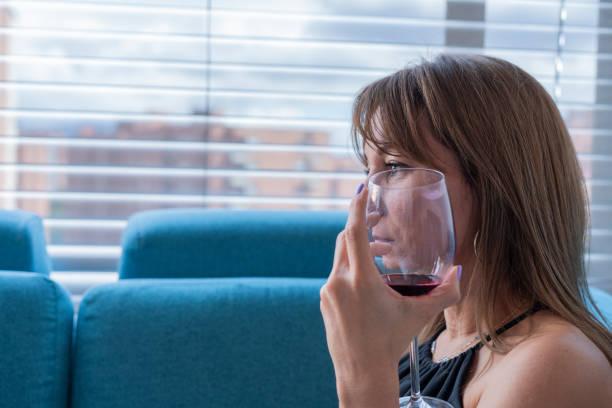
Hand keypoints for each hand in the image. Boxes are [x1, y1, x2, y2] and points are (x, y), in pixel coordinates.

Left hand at [320, 183, 460, 406]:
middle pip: (345, 239)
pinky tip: (371, 279)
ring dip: (360, 249)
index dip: (357, 207)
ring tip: (384, 253)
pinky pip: (337, 274)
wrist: (361, 371)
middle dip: (362, 225)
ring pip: (341, 257)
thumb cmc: (390, 343)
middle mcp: (339, 281)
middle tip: (379, 221)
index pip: (353, 232)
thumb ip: (445, 293)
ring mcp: (328, 291)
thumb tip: (461, 272)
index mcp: (360, 280)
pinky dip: (352, 267)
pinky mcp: (324, 300)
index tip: (361, 189)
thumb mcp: (419, 315)